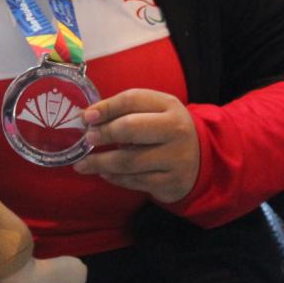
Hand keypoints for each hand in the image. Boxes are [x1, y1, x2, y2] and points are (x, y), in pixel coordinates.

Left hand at [73, 88, 200, 202]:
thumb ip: (124, 110)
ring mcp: (175, 158)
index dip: (106, 107)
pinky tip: (104, 174)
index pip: (132, 100)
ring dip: (101, 163)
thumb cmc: (165, 130)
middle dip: (104, 134)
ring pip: (129, 161)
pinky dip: (115, 178)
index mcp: (169, 106)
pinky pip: (135, 181)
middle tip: (86, 140)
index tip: (86, 117)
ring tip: (83, 164)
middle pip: (130, 128)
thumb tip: (87, 117)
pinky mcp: (171, 182)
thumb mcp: (154, 111)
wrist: (200, 158)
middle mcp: (175, 130)